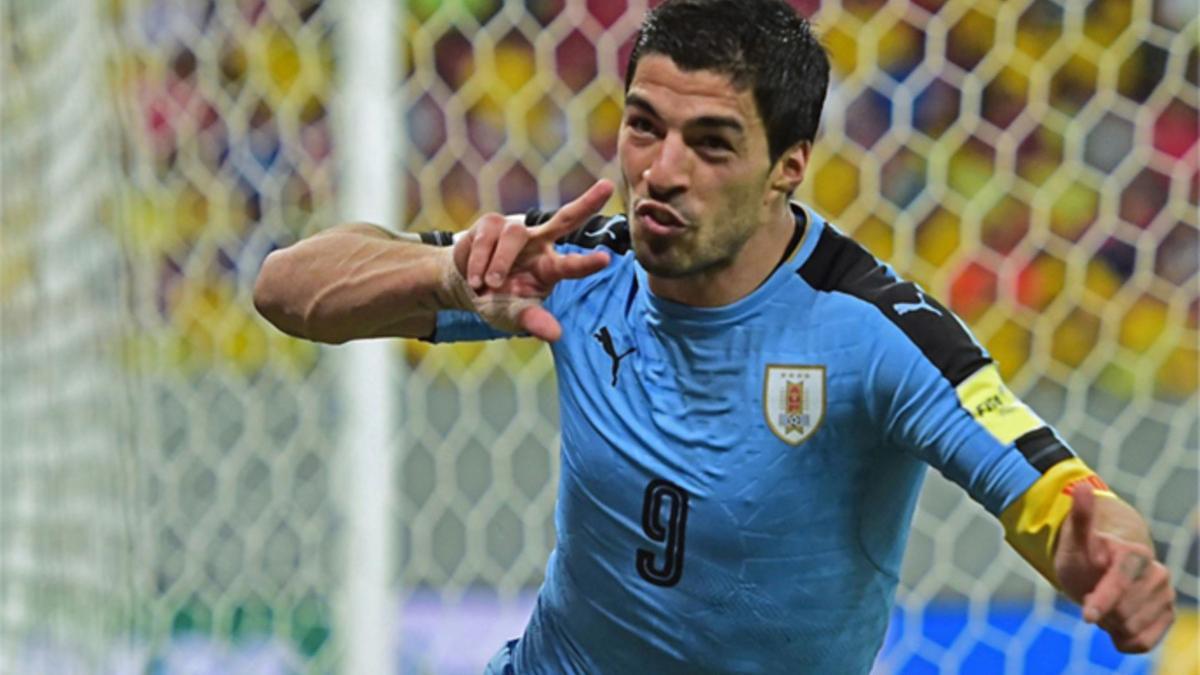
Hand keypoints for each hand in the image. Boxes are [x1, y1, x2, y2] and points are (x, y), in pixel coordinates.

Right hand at [449, 179, 613, 340]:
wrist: (465, 286)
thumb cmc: (499, 302)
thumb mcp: (514, 316)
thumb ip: (534, 322)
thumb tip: (555, 334)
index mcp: (550, 269)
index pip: (572, 265)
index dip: (587, 263)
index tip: (607, 259)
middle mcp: (540, 244)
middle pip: (565, 219)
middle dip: (587, 203)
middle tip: (607, 187)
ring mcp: (517, 230)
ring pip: (514, 236)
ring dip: (499, 264)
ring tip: (486, 286)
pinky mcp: (491, 224)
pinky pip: (487, 238)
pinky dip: (479, 263)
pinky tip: (475, 279)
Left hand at [1054, 483, 1174, 651]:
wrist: (1102, 570)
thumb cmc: (1085, 555)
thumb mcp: (1074, 540)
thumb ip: (1080, 518)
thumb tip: (1080, 486)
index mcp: (1136, 554)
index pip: (1122, 582)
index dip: (1103, 600)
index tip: (1086, 616)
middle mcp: (1158, 574)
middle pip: (1124, 612)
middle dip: (1101, 610)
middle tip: (1091, 596)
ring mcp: (1165, 596)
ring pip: (1132, 629)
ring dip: (1110, 624)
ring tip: (1104, 606)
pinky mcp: (1167, 616)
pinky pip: (1142, 643)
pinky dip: (1122, 640)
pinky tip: (1114, 624)